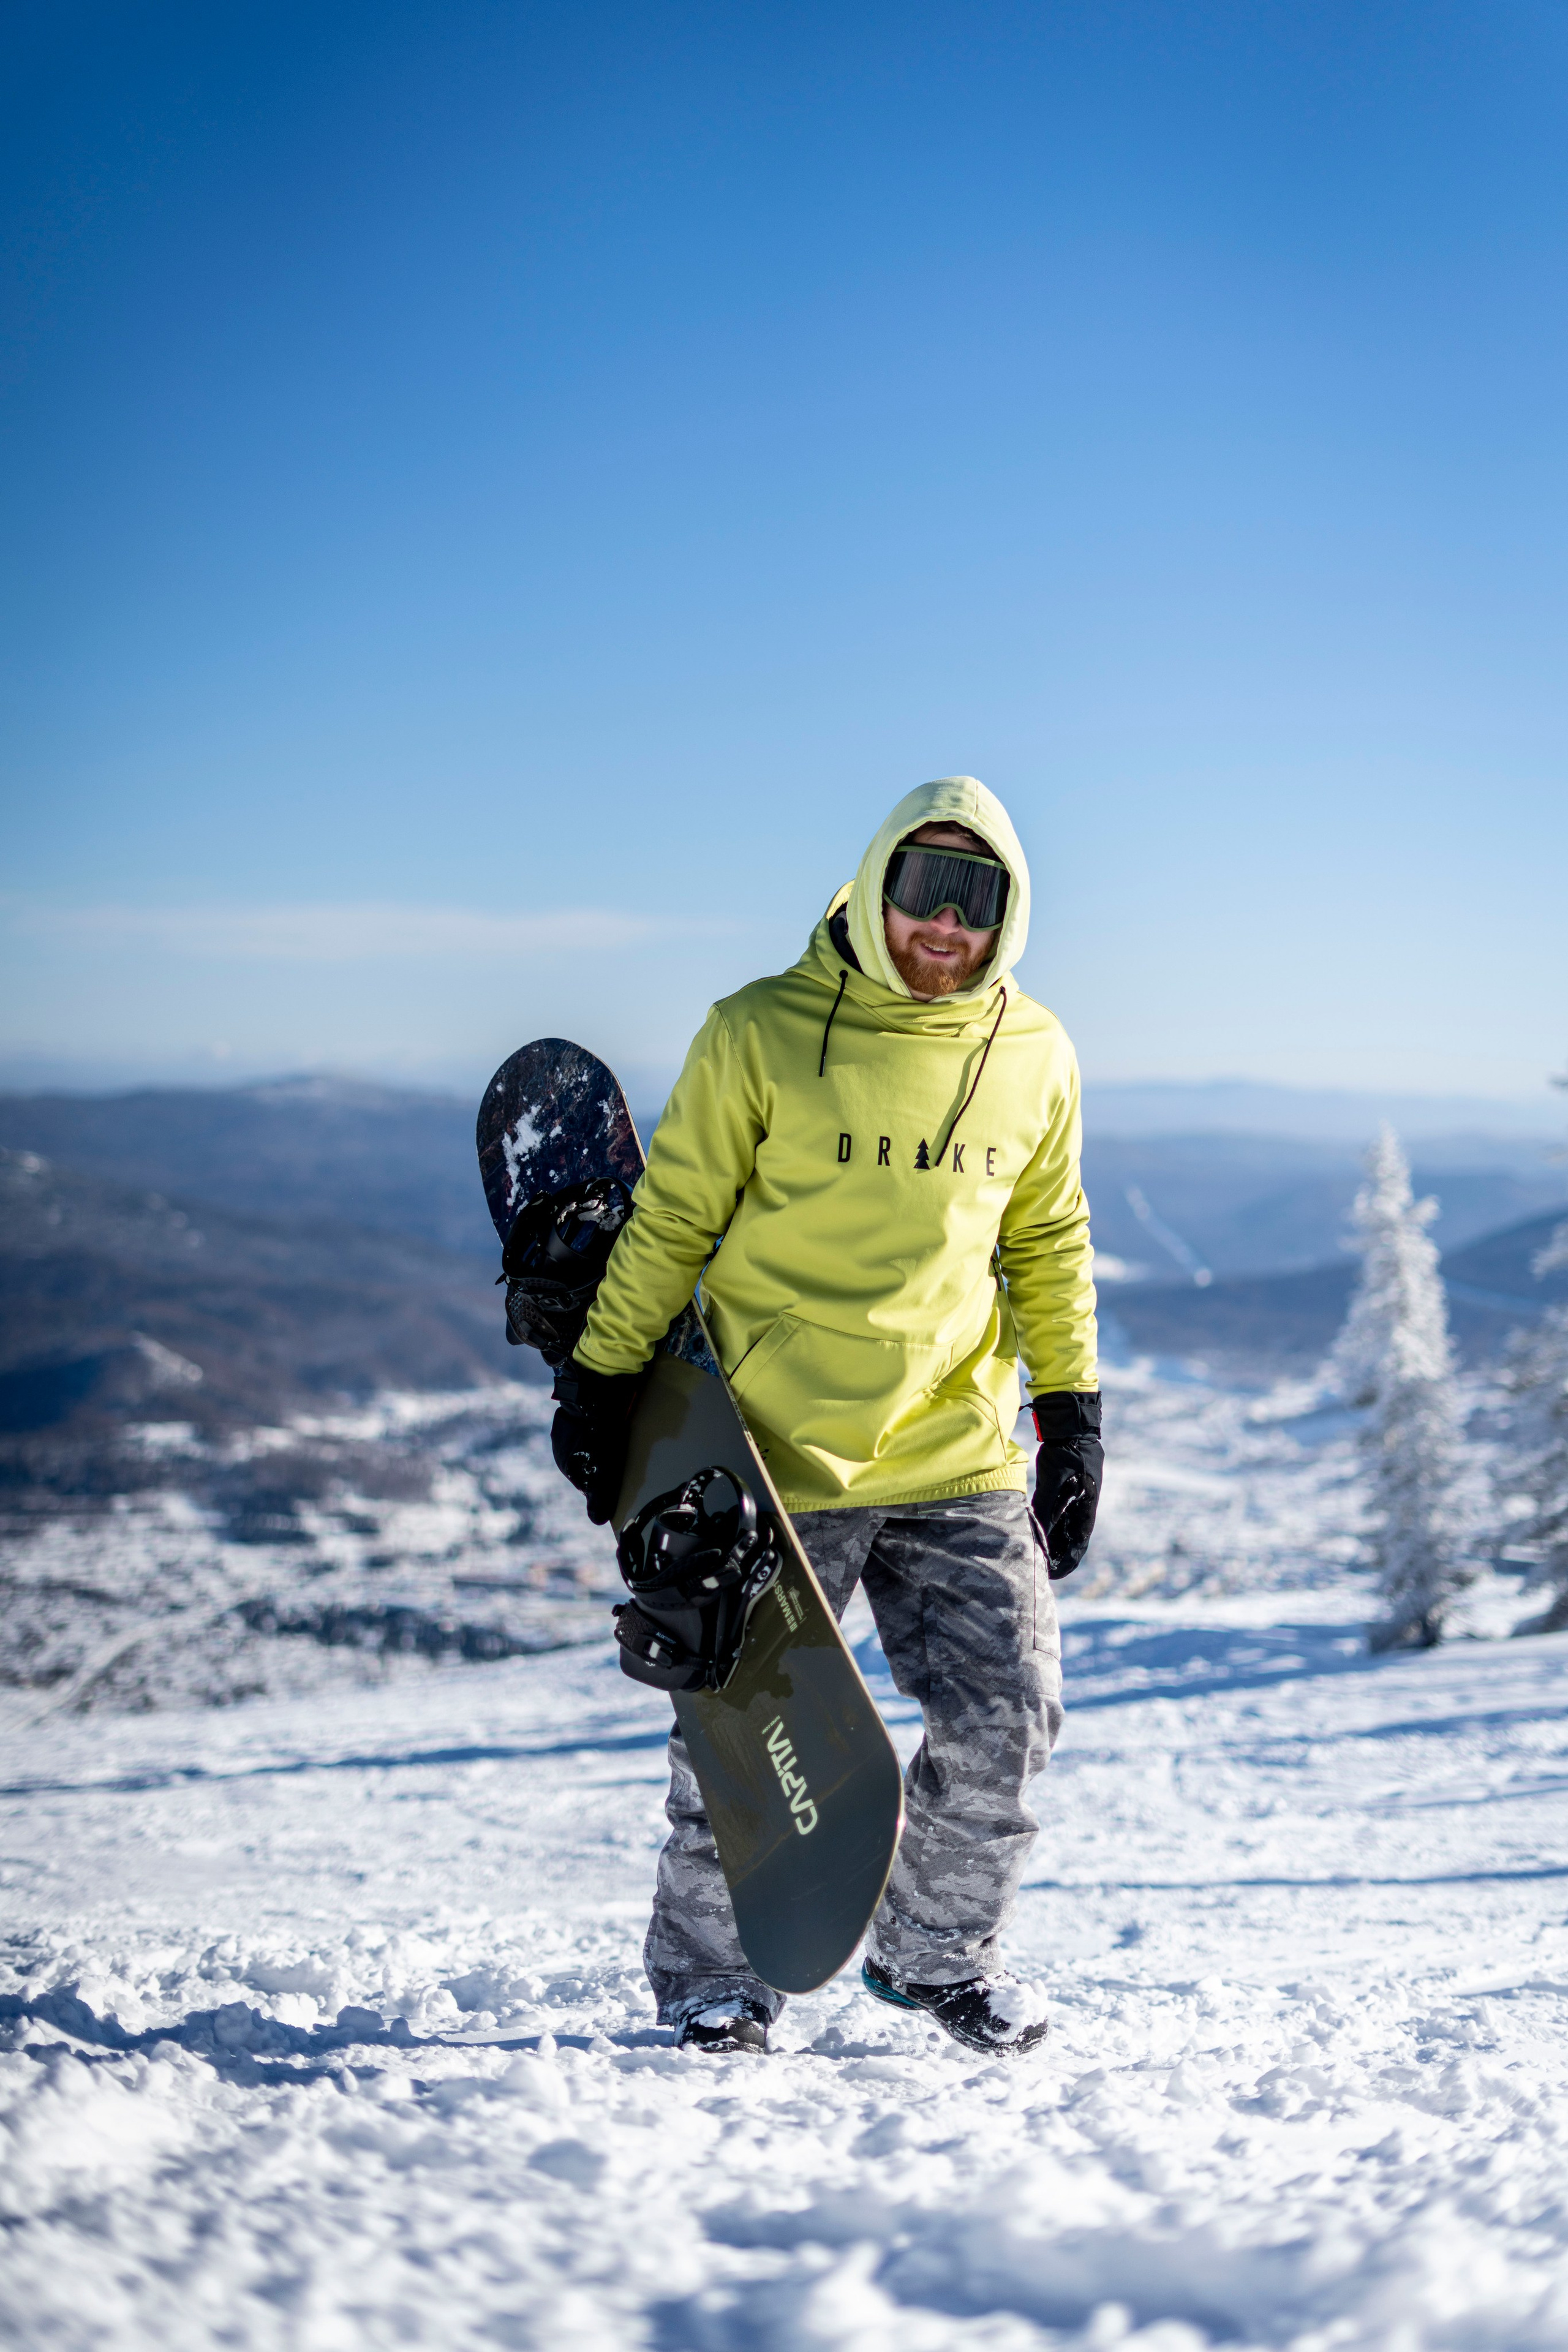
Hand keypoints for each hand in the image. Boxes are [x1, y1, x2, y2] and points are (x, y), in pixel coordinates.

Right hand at [550, 1359, 644, 1524]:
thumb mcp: (603, 1465)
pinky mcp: (585, 1405)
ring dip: (611, 1442)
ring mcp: (572, 1421)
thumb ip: (599, 1494)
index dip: (605, 1482)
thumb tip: (597, 1522)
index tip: (620, 1474)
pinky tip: (624, 1420)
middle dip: (609, 1462)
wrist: (600, 1379)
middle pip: (592, 1461)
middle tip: (627, 1455)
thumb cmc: (600, 1426)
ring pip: (596, 1442)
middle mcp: (562, 1440)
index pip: (586, 1482)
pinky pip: (600, 1422)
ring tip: (627, 1437)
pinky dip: (611, 1425)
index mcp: (564, 1458)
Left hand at [1029, 1391, 1102, 1579]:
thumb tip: (1033, 1528)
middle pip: (1070, 1539)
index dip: (1066, 1562)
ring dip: (1052, 1542)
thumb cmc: (1065, 1449)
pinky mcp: (1068, 1490)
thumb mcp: (1053, 1477)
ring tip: (1035, 1556)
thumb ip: (1045, 1502)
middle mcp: (1084, 1505)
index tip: (1052, 1575)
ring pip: (1063, 1528)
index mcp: (1087, 1506)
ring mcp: (1077, 1498)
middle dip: (1056, 1556)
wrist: (1072, 1424)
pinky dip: (1048, 1526)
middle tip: (1038, 1571)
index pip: (1078, 1544)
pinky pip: (1058, 1514)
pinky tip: (1034, 1533)